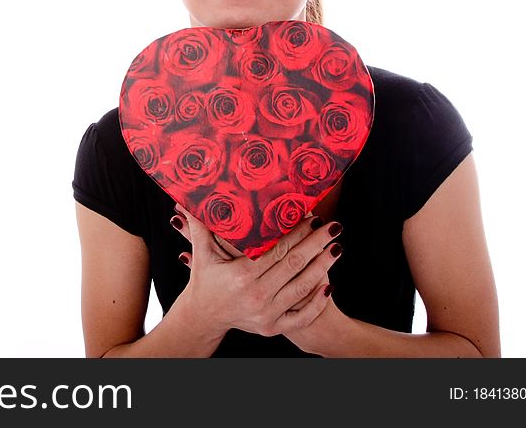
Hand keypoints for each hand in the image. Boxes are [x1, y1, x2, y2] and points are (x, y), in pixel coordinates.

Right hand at [172, 204, 340, 337]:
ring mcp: (266, 314)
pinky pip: (302, 316)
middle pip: (294, 265)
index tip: (312, 217)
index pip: (277, 249)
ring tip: (336, 247)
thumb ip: (199, 225)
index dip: (297, 233)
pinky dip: (317, 301)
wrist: (202, 317)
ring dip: (323, 266)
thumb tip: (189, 199)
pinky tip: (330, 283)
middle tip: (333, 226)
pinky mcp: (272, 328)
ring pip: (303, 288)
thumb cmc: (204, 280)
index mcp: (241, 276)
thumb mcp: (201, 252)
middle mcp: (255, 296)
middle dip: (317, 244)